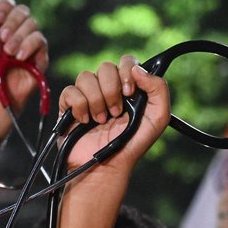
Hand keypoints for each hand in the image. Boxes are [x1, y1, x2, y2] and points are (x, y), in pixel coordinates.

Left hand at [0, 0, 48, 109]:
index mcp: (3, 22)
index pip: (9, 4)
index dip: (4, 8)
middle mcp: (18, 29)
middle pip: (23, 11)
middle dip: (12, 23)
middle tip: (1, 38)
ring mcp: (31, 41)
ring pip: (33, 24)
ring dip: (18, 37)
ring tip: (8, 53)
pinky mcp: (41, 53)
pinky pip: (40, 40)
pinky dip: (29, 46)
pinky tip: (20, 57)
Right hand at [58, 55, 170, 173]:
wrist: (108, 165)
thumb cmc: (133, 143)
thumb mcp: (158, 117)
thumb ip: (158, 88)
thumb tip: (137, 69)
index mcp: (129, 87)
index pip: (126, 61)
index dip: (127, 71)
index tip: (130, 92)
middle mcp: (108, 87)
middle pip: (106, 67)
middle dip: (112, 91)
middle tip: (116, 113)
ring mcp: (88, 95)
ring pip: (86, 77)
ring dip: (97, 101)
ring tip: (102, 121)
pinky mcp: (69, 105)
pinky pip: (70, 91)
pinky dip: (80, 107)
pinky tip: (85, 121)